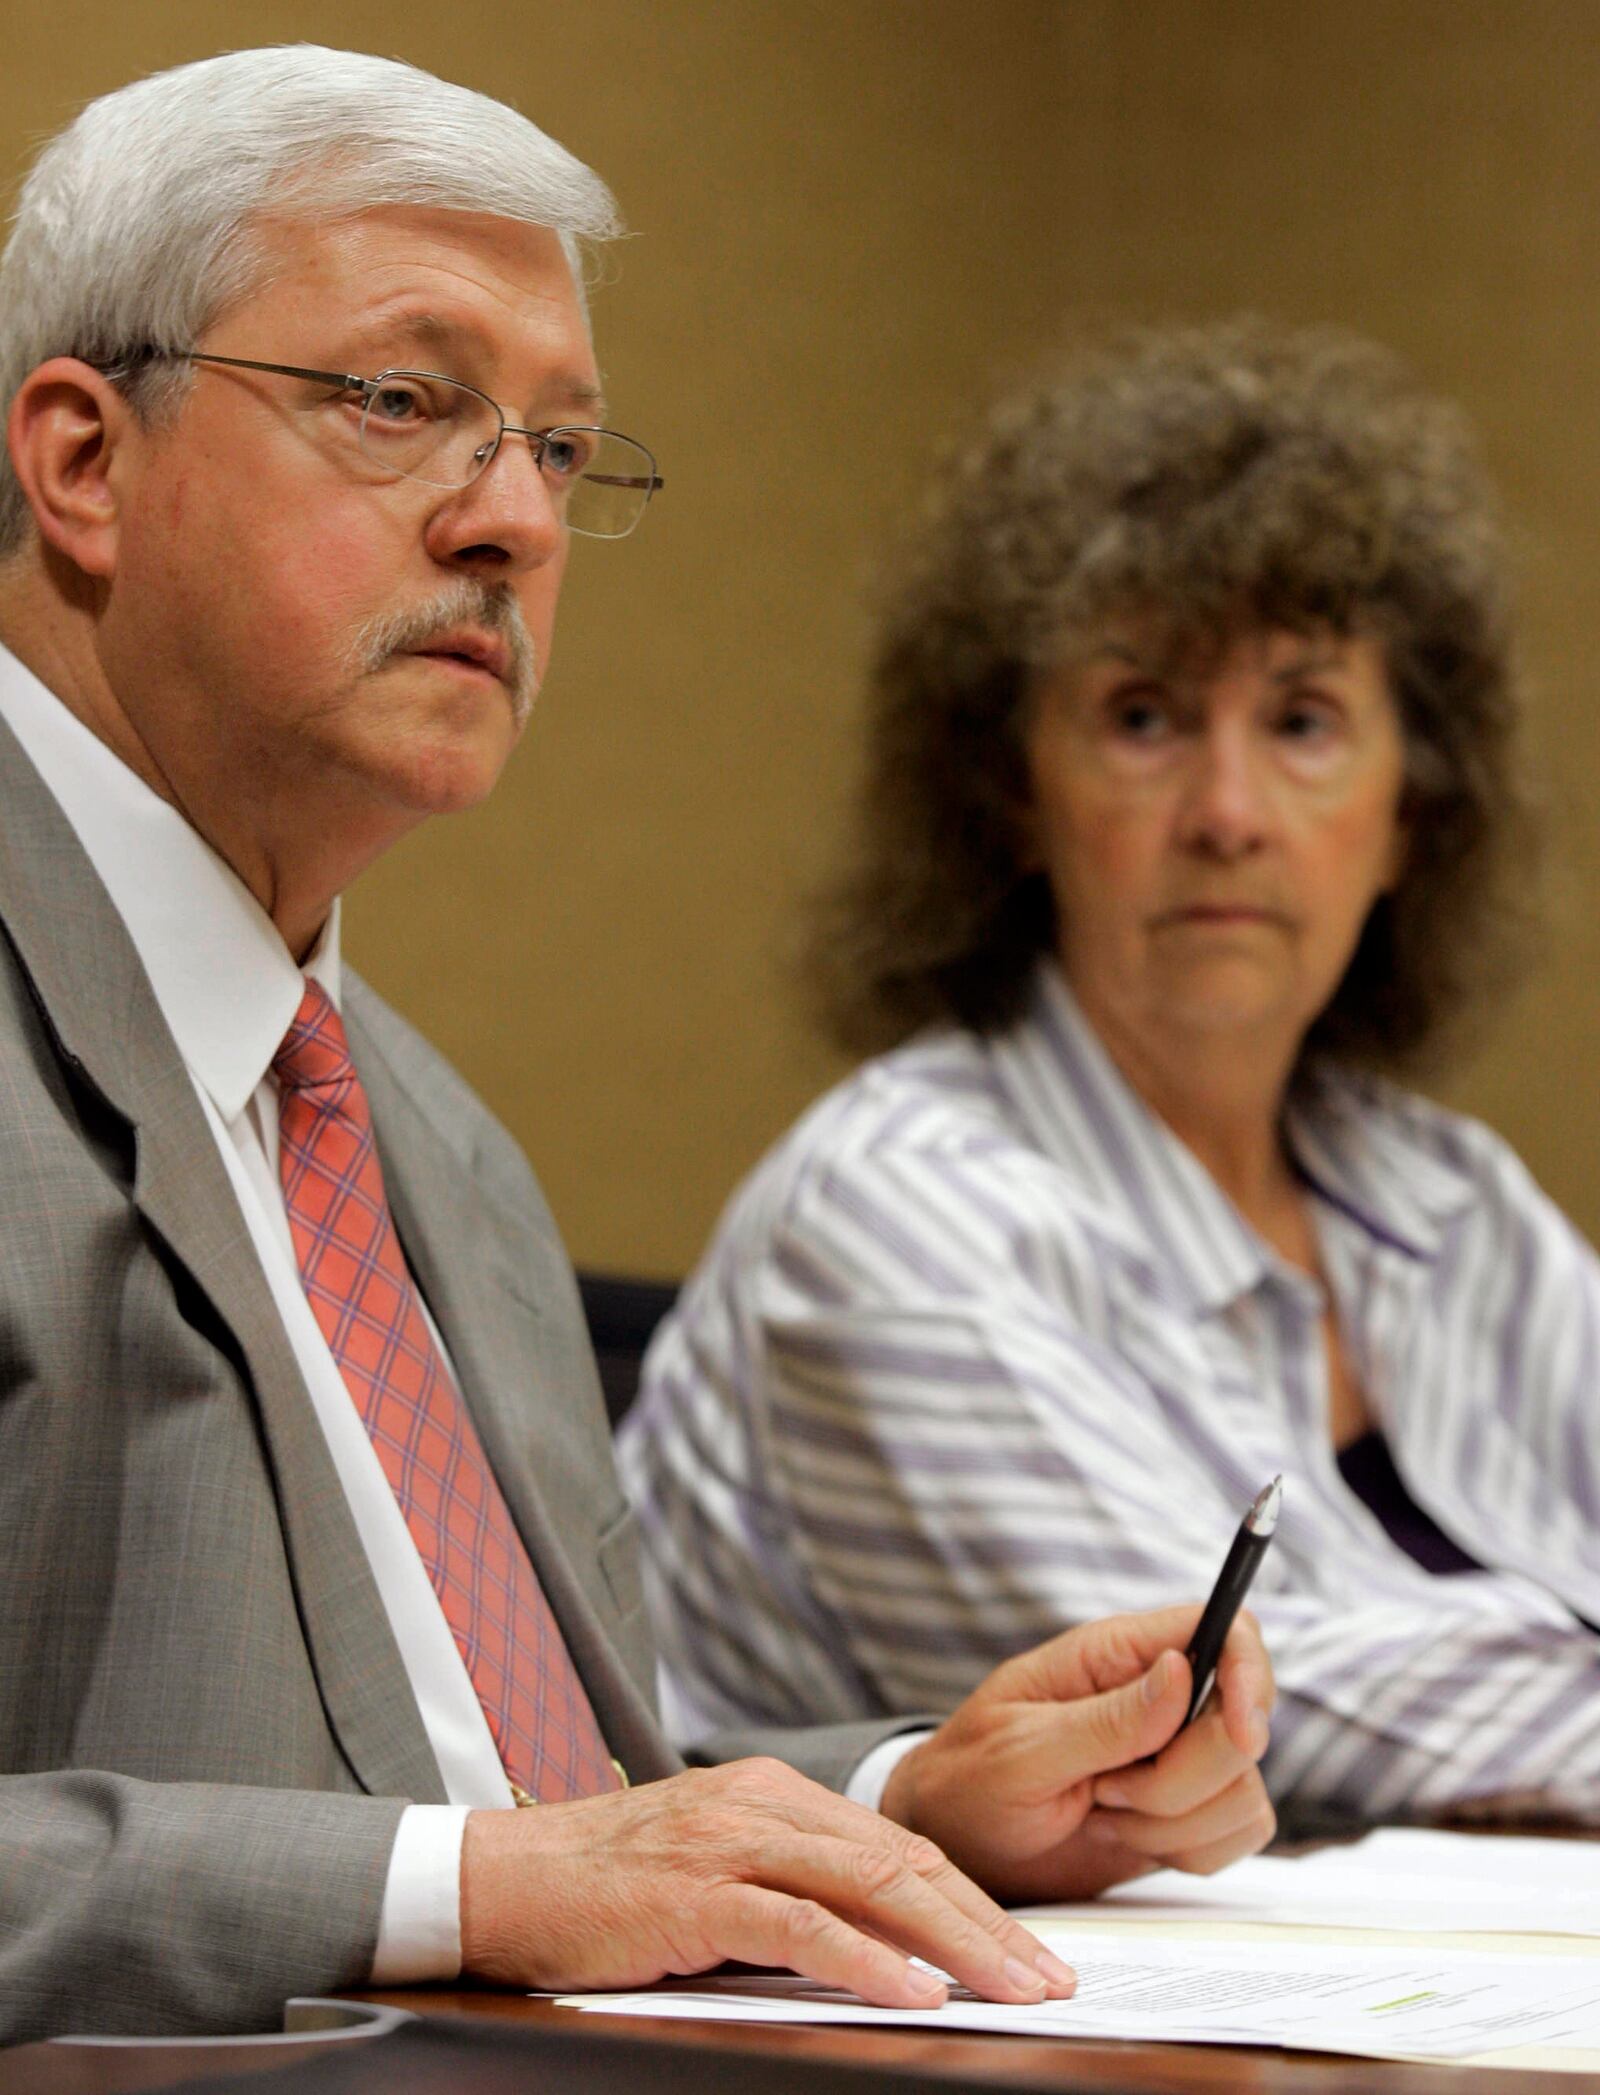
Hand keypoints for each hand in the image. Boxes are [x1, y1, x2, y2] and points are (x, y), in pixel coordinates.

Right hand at [459, 1756, 1078, 2006]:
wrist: (503, 1879)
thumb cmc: (606, 1886)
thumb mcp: (714, 1871)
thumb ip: (792, 1891)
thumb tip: (886, 1951)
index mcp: (774, 1791)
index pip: (900, 1846)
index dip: (972, 1900)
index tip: (1030, 1948)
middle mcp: (763, 1801)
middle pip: (904, 1860)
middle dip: (988, 1923)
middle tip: (1051, 1974)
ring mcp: (732, 1839)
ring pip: (871, 1886)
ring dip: (954, 1942)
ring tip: (1012, 1987)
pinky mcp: (698, 1888)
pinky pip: (802, 1923)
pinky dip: (868, 1958)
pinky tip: (916, 1990)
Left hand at [880, 1605, 1275, 1901]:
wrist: (958, 1847)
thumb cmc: (970, 1781)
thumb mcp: (1021, 1750)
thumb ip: (1104, 1720)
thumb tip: (1181, 1672)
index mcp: (1115, 1654)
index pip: (1224, 1628)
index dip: (1249, 1672)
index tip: (1243, 1734)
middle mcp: (1159, 1697)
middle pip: (1242, 1722)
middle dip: (1182, 1778)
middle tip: (1106, 1790)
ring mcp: (1177, 1756)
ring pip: (1242, 1787)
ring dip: (1175, 1822)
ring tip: (1101, 1812)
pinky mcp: (1186, 1812)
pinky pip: (1237, 1832)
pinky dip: (1189, 1851)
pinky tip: (1125, 1839)